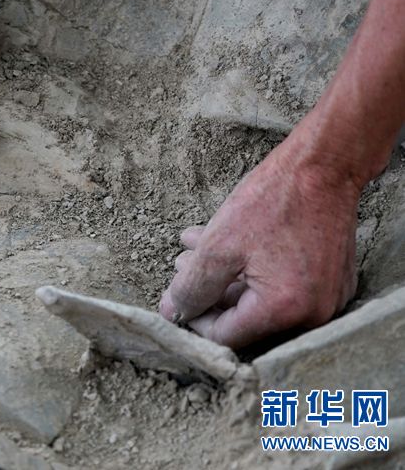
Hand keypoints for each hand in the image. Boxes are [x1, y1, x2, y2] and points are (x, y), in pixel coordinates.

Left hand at [158, 134, 361, 348]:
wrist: (324, 166)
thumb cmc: (273, 202)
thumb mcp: (218, 247)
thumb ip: (192, 287)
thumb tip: (173, 313)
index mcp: (283, 310)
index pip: (225, 337)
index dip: (194, 317)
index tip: (177, 295)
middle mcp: (312, 314)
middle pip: (244, 319)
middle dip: (208, 292)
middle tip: (182, 264)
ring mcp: (326, 298)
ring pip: (260, 300)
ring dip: (224, 278)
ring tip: (194, 249)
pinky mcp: (331, 281)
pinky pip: (283, 287)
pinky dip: (251, 271)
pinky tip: (224, 243)